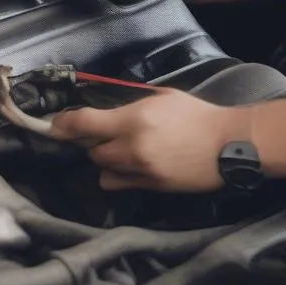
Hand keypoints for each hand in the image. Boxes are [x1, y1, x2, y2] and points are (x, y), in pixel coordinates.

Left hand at [49, 89, 250, 191]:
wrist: (228, 146)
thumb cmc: (197, 116)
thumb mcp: (162, 97)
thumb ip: (131, 104)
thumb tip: (107, 108)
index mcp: (135, 119)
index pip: (84, 124)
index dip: (64, 124)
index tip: (56, 125)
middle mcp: (132, 147)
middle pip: (91, 150)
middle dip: (91, 141)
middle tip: (101, 133)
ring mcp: (141, 171)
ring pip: (102, 169)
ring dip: (105, 159)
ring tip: (120, 149)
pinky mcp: (151, 187)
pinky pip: (119, 183)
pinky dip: (117, 175)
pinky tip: (129, 165)